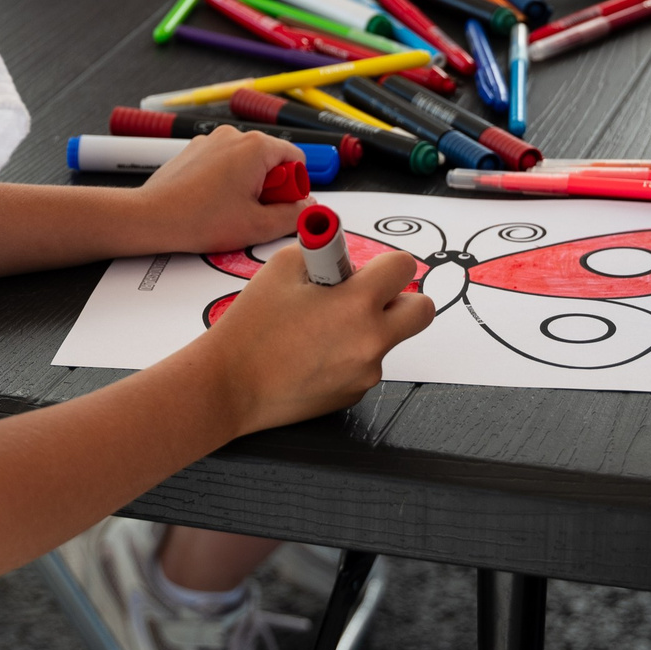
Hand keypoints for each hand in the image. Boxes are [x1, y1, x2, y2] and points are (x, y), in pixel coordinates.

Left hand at [134, 128, 310, 252]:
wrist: (152, 217)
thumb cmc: (198, 219)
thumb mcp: (258, 226)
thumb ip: (293, 216)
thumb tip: (307, 209)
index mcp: (255, 147)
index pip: (297, 159)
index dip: (294, 187)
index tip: (279, 206)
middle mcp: (234, 136)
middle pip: (271, 160)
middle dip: (269, 187)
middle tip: (252, 211)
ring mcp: (212, 140)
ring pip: (247, 162)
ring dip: (247, 184)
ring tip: (229, 209)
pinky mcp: (196, 150)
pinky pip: (225, 162)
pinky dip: (226, 180)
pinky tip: (213, 203)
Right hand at [201, 244, 433, 432]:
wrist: (228, 385)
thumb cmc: (251, 326)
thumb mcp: (283, 267)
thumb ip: (324, 254)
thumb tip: (343, 258)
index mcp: (358, 303)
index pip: (405, 267)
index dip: (386, 263)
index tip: (367, 269)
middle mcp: (371, 340)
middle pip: (422, 311)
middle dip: (402, 298)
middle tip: (367, 297)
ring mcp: (365, 372)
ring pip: (389, 339)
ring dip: (369, 329)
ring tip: (321, 330)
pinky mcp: (353, 395)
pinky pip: (367, 365)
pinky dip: (350, 355)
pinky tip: (313, 355)